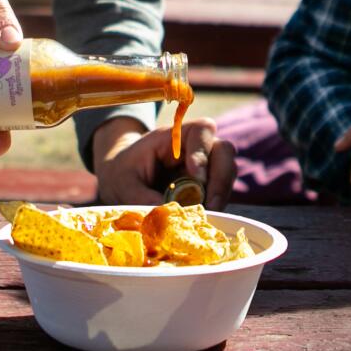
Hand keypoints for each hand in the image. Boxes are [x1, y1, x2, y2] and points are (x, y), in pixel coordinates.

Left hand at [92, 117, 236, 208]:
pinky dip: (216, 206)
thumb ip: (142, 198)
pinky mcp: (208, 188)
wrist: (123, 182)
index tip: (195, 175)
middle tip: (211, 204)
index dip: (203, 150)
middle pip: (224, 151)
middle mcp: (196, 148)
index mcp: (174, 137)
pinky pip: (222, 194)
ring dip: (220, 195)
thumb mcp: (124, 185)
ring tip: (206, 215)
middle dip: (220, 178)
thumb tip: (167, 217)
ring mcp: (206, 168)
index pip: (201, 130)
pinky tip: (202, 219)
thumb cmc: (123, 174)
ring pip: (228, 173)